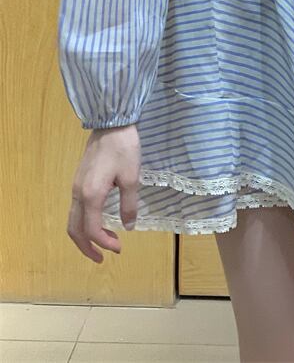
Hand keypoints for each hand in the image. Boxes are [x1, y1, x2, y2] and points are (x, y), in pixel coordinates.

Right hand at [67, 123, 140, 262]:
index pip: (92, 230)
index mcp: (91, 195)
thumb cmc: (124, 149)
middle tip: (102, 258)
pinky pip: (76, 209)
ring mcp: (76, 186)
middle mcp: (78, 193)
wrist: (111, 123)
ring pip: (72, 220)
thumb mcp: (132, 177)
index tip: (119, 248)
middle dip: (87, 247)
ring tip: (99, 245)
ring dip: (83, 236)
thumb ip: (129, 204)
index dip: (104, 243)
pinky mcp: (79, 180)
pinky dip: (83, 223)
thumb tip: (128, 226)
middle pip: (74, 230)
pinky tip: (98, 222)